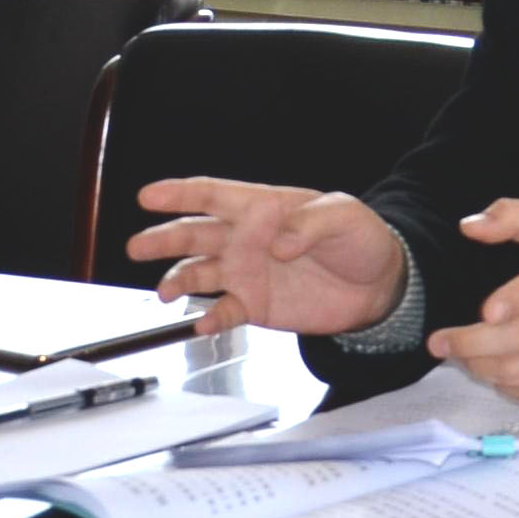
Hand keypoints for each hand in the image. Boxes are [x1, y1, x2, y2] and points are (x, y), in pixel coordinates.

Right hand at [123, 178, 408, 336]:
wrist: (379, 285)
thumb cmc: (361, 239)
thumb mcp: (344, 217)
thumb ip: (309, 225)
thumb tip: (278, 243)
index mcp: (263, 207)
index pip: (213, 195)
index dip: (179, 194)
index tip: (148, 195)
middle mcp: (246, 238)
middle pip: (195, 234)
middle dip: (164, 238)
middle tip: (138, 245)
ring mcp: (247, 272)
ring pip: (200, 272)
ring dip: (179, 279)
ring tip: (166, 291)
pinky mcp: (256, 305)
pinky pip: (223, 311)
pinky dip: (208, 317)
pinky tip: (199, 323)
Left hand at [431, 202, 518, 405]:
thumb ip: (513, 215)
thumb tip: (469, 227)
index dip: (511, 304)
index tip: (485, 312)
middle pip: (517, 342)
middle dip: (469, 345)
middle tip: (439, 343)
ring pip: (518, 373)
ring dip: (479, 367)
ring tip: (460, 355)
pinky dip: (504, 386)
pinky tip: (491, 370)